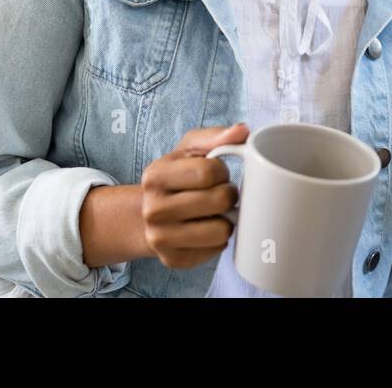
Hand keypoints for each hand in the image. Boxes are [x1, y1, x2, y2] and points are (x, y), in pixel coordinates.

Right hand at [140, 123, 247, 269]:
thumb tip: (243, 130)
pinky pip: (216, 251)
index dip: (221, 172)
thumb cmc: (177, 176)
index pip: (209, 172)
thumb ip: (216, 136)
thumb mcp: (189, 150)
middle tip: (219, 193)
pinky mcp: (173, 260)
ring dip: (226, 219)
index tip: (216, 174)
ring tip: (215, 212)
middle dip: (228, 194)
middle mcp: (153, 209)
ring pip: (221, 230)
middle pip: (218, 201)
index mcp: (155, 176)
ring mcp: (160, 238)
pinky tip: (206, 229)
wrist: (149, 214)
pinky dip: (218, 240)